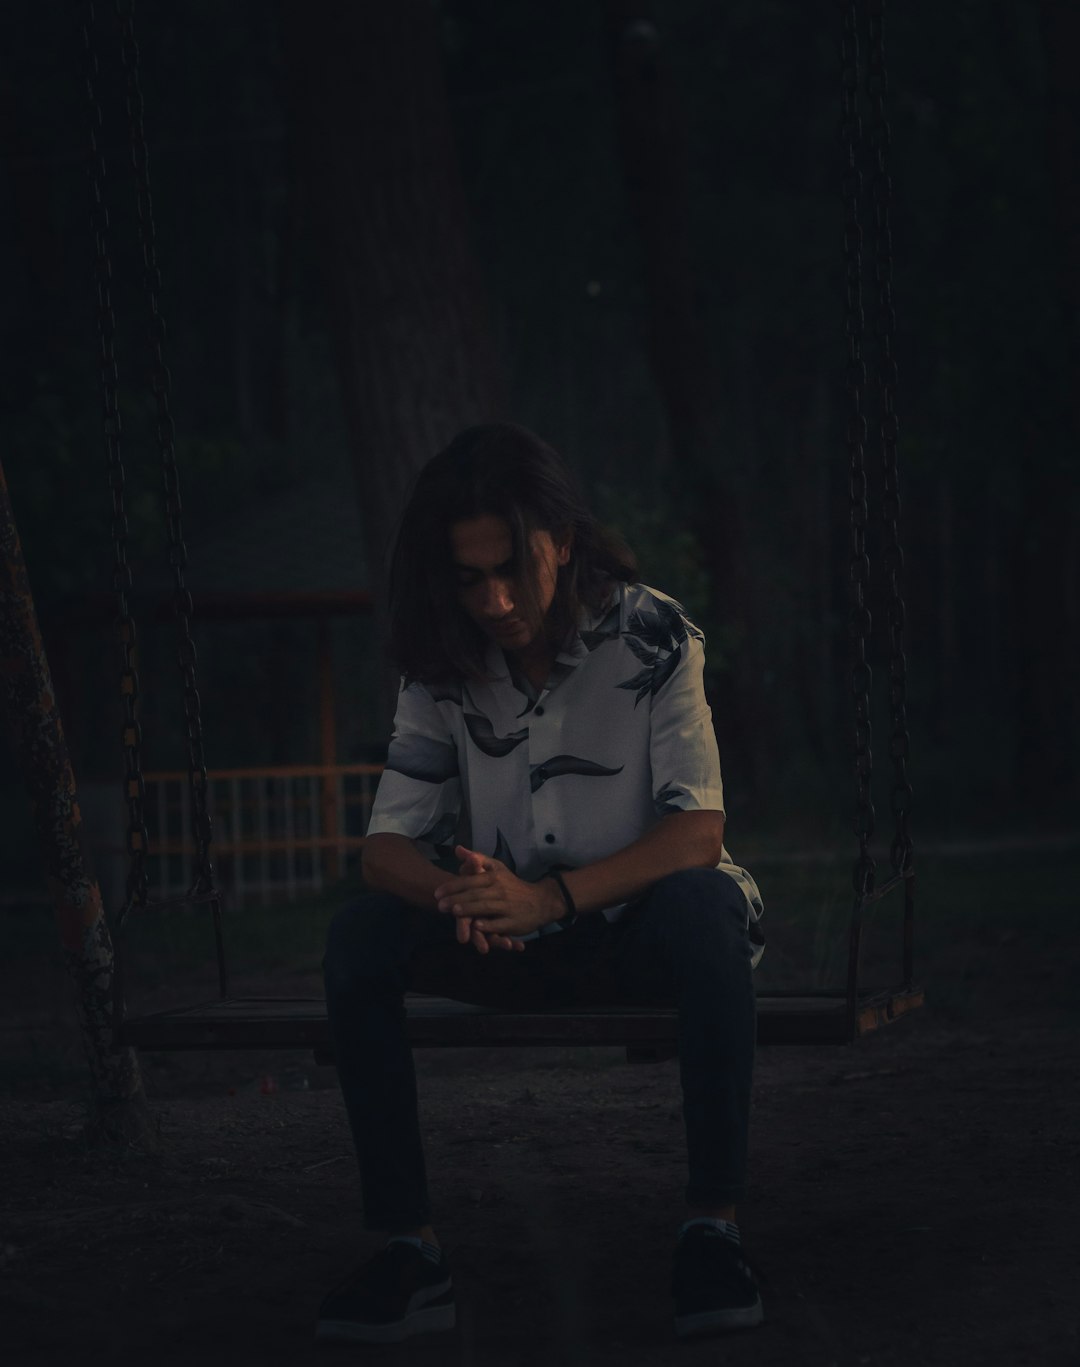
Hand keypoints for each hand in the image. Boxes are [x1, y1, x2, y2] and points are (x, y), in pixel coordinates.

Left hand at [435, 845, 562, 946]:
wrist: (540, 902)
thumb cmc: (513, 885)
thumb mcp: (498, 868)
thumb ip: (477, 859)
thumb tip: (458, 849)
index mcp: (494, 877)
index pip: (471, 880)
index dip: (453, 886)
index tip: (437, 893)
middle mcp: (500, 891)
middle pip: (476, 895)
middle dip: (457, 900)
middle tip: (439, 906)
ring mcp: (507, 907)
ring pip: (486, 907)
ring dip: (470, 910)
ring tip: (454, 912)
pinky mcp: (513, 922)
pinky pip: (500, 924)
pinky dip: (489, 925)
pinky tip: (477, 926)